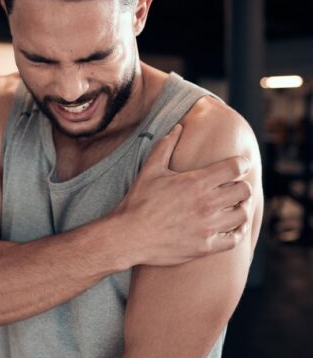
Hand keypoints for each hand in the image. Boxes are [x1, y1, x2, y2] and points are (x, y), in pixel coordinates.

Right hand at [112, 124, 251, 267]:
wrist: (130, 235)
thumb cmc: (139, 201)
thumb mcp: (150, 169)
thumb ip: (165, 146)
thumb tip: (178, 127)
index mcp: (196, 182)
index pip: (235, 168)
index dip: (242, 163)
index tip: (241, 164)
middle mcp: (206, 204)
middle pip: (244, 191)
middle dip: (242, 185)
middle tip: (234, 186)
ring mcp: (208, 227)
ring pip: (242, 215)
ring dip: (240, 207)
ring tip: (233, 205)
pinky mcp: (206, 246)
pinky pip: (235, 239)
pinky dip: (237, 231)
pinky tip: (231, 226)